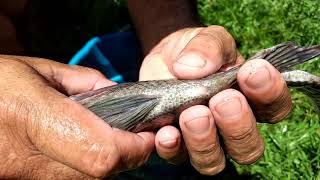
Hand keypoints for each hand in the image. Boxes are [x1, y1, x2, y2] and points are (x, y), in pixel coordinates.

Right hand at [0, 55, 154, 178]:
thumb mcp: (34, 71)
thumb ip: (83, 83)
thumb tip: (119, 96)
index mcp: (28, 116)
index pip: (102, 153)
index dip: (133, 148)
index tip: (145, 136)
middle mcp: (21, 158)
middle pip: (98, 173)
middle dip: (123, 156)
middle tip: (128, 137)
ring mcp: (18, 179)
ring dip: (102, 163)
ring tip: (98, 139)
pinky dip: (80, 170)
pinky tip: (74, 151)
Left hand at [140, 26, 291, 174]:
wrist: (165, 60)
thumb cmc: (196, 51)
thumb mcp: (206, 39)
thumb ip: (208, 47)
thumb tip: (193, 68)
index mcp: (250, 99)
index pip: (274, 108)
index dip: (269, 94)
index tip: (252, 72)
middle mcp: (230, 127)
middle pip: (248, 147)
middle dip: (236, 125)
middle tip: (220, 101)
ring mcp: (203, 140)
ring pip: (214, 161)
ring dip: (204, 140)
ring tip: (192, 115)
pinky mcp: (174, 143)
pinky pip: (176, 156)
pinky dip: (171, 147)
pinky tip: (166, 132)